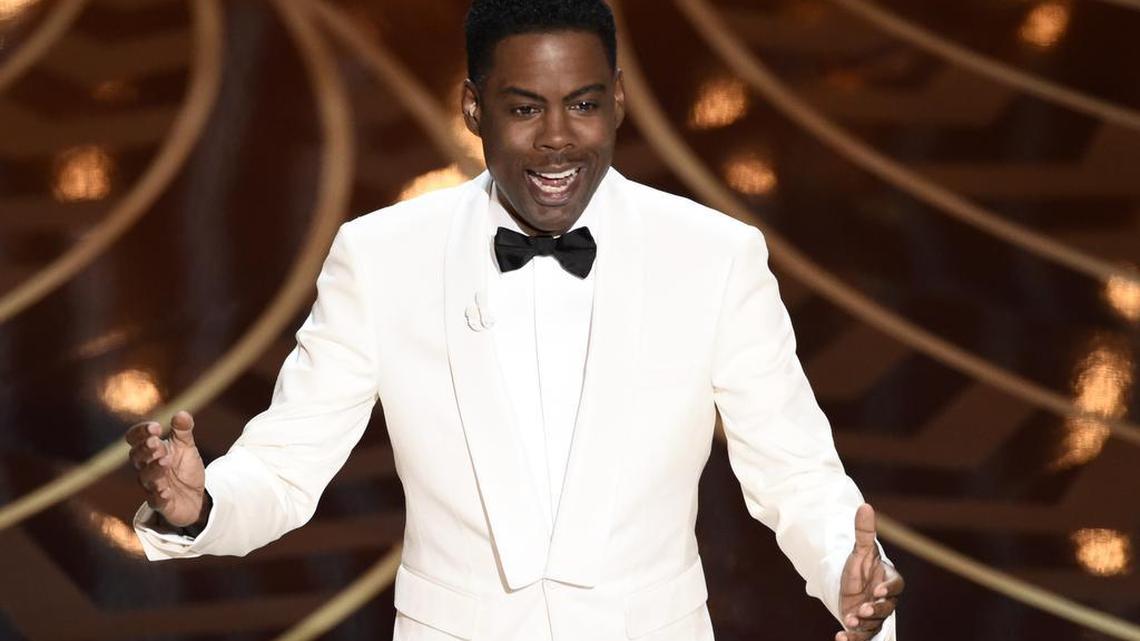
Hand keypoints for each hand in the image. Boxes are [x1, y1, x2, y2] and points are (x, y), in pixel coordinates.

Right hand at [124, 410, 206, 527]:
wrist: (197, 496)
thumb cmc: (184, 468)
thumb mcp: (186, 446)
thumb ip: (183, 430)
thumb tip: (181, 413)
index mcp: (149, 451)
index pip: (134, 439)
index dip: (141, 432)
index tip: (156, 427)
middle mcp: (146, 468)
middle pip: (137, 457)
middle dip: (146, 449)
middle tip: (156, 442)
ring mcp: (153, 486)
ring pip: (146, 477)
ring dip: (154, 468)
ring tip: (166, 460)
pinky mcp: (162, 504)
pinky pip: (156, 501)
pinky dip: (159, 495)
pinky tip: (165, 490)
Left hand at [836, 504, 903, 640]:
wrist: (849, 587)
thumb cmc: (859, 568)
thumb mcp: (858, 551)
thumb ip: (863, 533)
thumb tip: (865, 506)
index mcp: (888, 579)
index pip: (896, 585)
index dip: (889, 588)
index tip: (877, 590)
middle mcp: (885, 600)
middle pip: (887, 608)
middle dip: (874, 610)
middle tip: (860, 609)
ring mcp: (875, 615)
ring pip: (874, 624)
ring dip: (863, 626)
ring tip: (849, 622)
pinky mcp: (863, 627)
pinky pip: (862, 637)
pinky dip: (852, 639)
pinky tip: (839, 638)